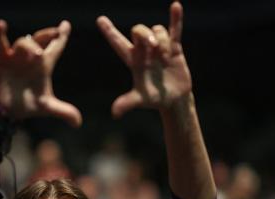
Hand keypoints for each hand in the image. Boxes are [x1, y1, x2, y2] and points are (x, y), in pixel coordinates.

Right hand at [0, 20, 80, 125]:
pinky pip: (0, 43)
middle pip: (41, 40)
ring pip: (24, 42)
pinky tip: (1, 25)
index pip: (55, 48)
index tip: (66, 25)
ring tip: (36, 54)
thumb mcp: (46, 107)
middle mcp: (31, 59)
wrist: (4, 110)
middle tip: (57, 32)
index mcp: (44, 66)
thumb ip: (63, 111)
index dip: (61, 36)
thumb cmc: (26, 105)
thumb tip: (78, 123)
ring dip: (30, 45)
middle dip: (49, 35)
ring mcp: (16, 57)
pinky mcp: (1, 59)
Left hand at [97, 2, 191, 116]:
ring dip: (162, 40)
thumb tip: (115, 113)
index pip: (117, 42)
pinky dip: (175, 18)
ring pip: (157, 30)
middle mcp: (144, 50)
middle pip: (138, 30)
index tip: (99, 19)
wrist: (174, 99)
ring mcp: (158, 47)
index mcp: (132, 60)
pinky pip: (174, 29)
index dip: (109, 31)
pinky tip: (175, 5)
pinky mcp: (173, 47)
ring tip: (165, 57)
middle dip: (145, 35)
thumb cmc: (154, 100)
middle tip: (155, 49)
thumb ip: (127, 103)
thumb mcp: (140, 100)